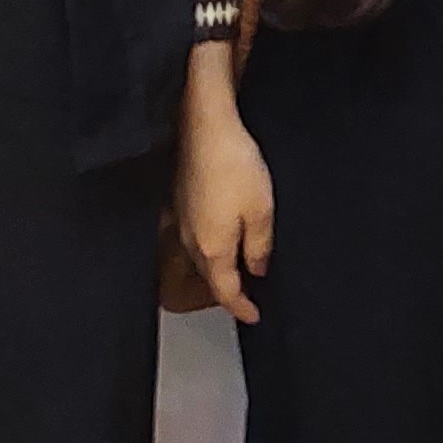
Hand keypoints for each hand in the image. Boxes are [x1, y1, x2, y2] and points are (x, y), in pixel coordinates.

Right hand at [174, 78, 274, 323]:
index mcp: (212, 249)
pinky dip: (212, 243)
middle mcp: (191, 239)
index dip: (241, 308)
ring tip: (240, 267)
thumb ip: (259, 247)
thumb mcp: (262, 211)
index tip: (254, 316)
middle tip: (250, 296)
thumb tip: (256, 269)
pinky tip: (225, 232)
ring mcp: (182, 219)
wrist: (204, 125)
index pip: (226, 292)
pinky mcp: (180, 200)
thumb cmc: (232, 164)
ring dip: (220, 266)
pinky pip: (196, 234)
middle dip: (229, 290)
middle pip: (210, 277)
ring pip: (202, 256)